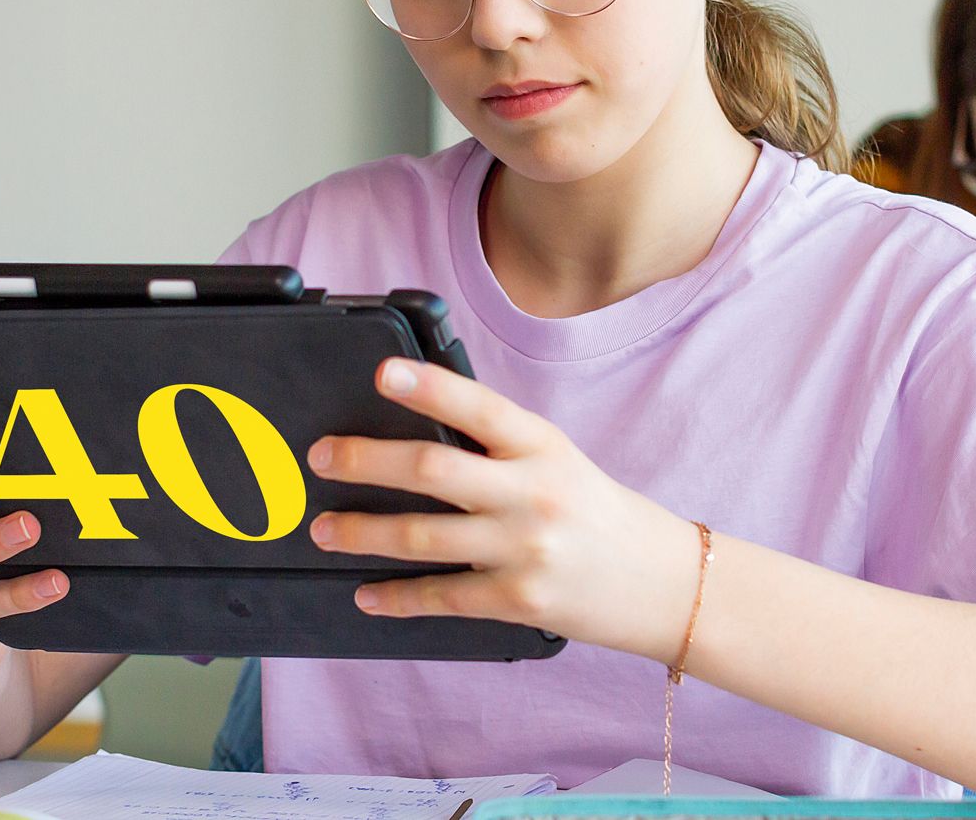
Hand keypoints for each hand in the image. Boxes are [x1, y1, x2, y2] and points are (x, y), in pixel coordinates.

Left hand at [306, 358, 696, 662]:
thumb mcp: (553, 455)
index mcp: (540, 443)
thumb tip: (415, 420)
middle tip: (321, 457)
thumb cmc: (591, 506)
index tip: (384, 373)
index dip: (429, 388)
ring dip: (363, 533)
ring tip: (324, 528)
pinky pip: (442, 597)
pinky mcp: (518, 601)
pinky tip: (365, 594)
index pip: (478, 407)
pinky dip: (396, 598)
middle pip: (434, 471)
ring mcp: (525, 549)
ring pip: (423, 537)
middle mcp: (533, 492)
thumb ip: (495, 441)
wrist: (654, 579)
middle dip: (367, 462)